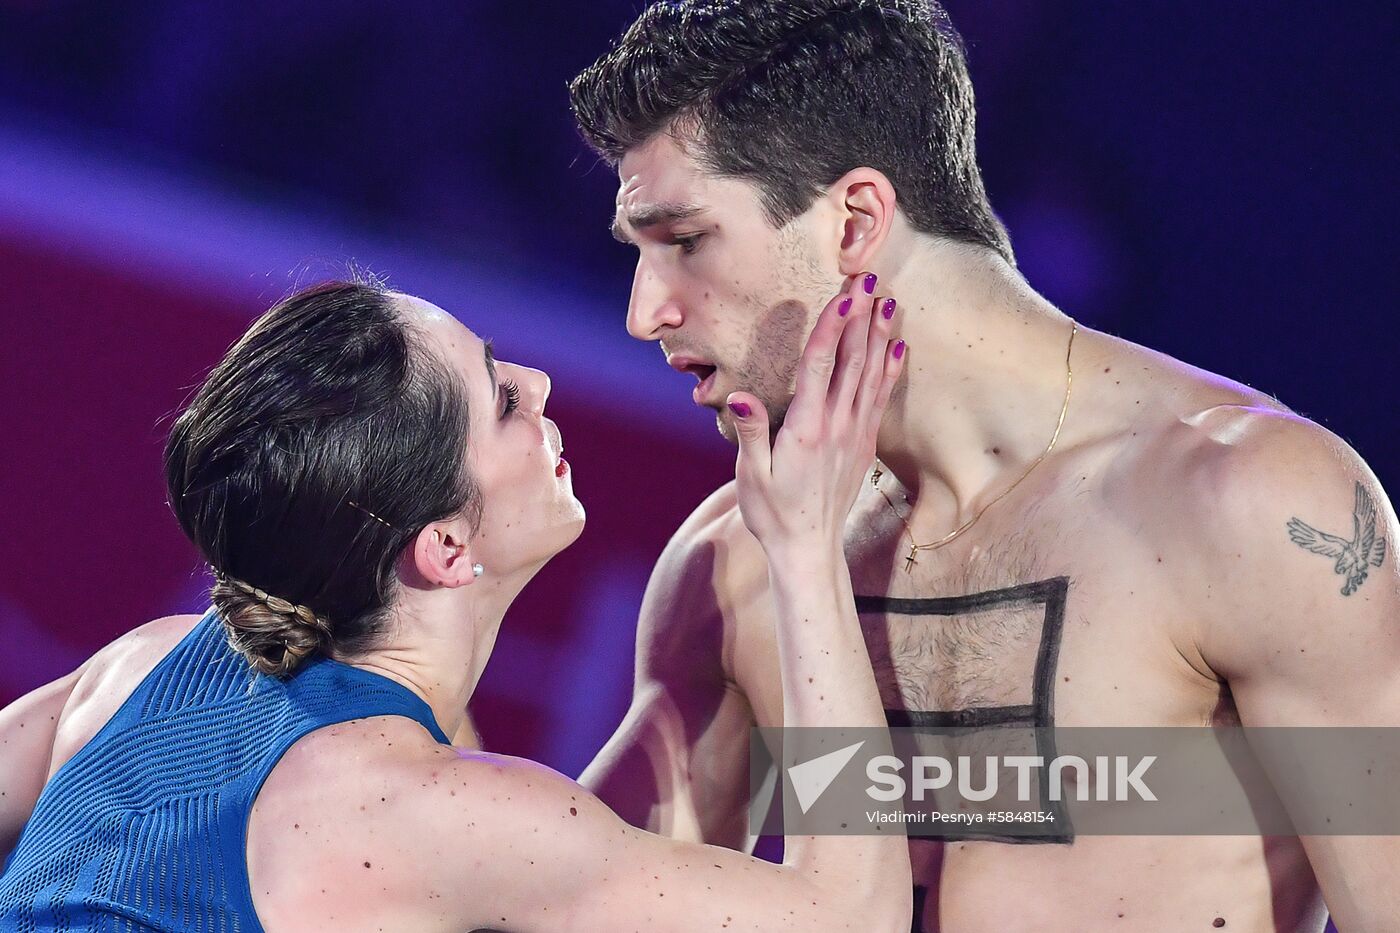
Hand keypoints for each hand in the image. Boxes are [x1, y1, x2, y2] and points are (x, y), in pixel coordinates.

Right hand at [728, 272, 904, 553]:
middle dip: (862, 317)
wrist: (809, 549)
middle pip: (853, 361)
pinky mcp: (864, 444)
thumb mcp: (750, 476)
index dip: (833, 327)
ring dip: (880, 334)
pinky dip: (891, 368)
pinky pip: (881, 397)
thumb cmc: (772, 513)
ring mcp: (855, 434)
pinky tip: (898, 345)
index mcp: (806, 429)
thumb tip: (740, 394)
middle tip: (870, 278)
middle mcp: (837, 426)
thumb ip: (751, 432)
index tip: (844, 295)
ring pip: (872, 374)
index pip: (820, 366)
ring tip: (887, 298)